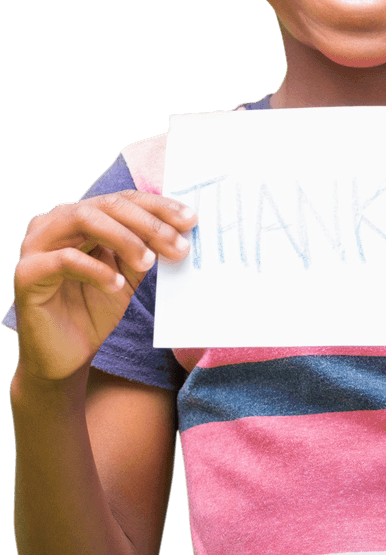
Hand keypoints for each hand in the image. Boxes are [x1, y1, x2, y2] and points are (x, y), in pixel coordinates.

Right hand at [13, 190, 197, 383]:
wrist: (67, 354)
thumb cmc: (95, 308)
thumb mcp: (129, 272)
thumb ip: (147, 247)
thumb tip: (182, 229)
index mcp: (79, 216)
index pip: (123, 199)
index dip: (158, 208)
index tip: (190, 221)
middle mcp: (55, 222)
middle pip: (107, 205)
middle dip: (149, 223)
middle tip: (178, 245)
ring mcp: (36, 244)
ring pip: (84, 220)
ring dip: (124, 238)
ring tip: (148, 263)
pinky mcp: (26, 273)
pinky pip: (64, 259)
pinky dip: (96, 269)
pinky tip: (115, 284)